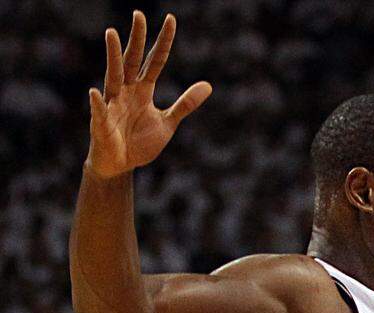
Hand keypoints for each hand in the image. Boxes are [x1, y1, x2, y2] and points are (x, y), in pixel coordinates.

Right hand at [87, 10, 211, 178]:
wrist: (121, 164)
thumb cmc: (140, 141)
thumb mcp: (168, 121)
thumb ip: (185, 104)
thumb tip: (208, 85)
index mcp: (143, 90)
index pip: (155, 61)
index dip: (163, 42)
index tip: (171, 19)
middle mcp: (126, 91)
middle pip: (132, 60)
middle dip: (136, 38)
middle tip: (139, 13)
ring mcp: (112, 105)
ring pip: (113, 76)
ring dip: (113, 56)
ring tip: (112, 34)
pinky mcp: (102, 124)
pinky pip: (99, 112)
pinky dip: (97, 104)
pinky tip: (94, 93)